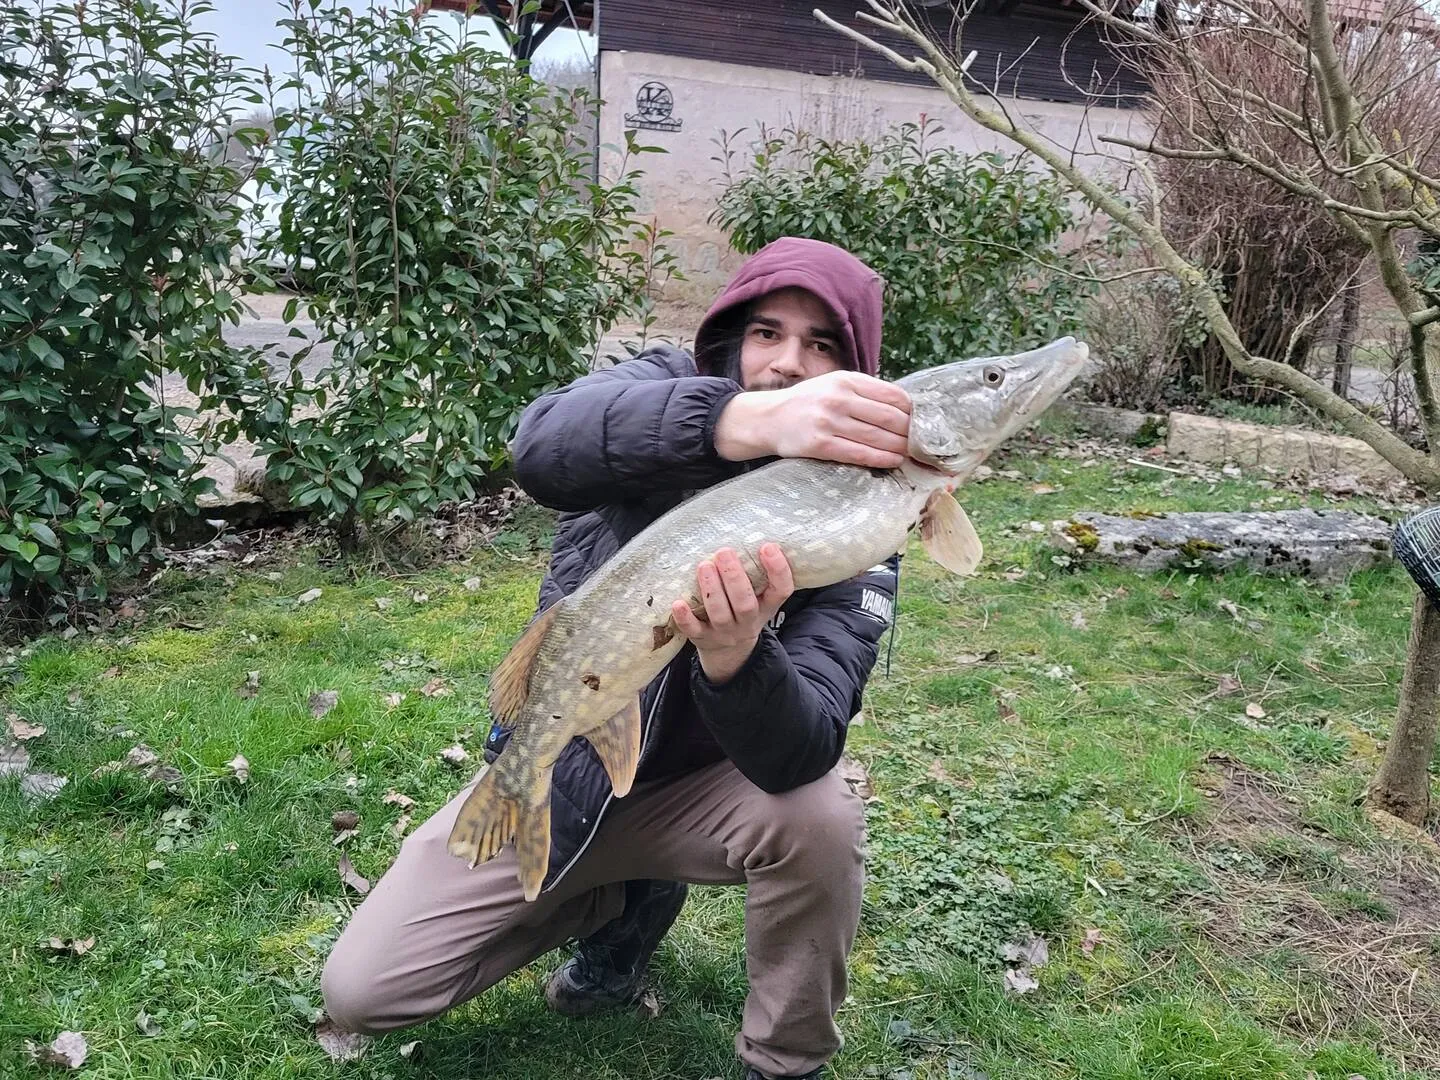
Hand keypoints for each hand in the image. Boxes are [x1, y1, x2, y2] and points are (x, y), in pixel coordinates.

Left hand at [672, 544, 793, 683]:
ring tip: (704, 566)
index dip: (778, 570)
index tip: (768, 546)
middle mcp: (748, 621)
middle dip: (735, 578)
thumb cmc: (742, 609)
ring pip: (720, 614)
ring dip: (712, 590)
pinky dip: (685, 618)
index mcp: (766, 606)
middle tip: (724, 552)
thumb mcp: (758, 595)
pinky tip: (678, 603)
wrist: (729, 651)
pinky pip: (693, 630)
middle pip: (745, 604)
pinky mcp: (702, 638)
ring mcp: (725, 632)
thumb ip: (756, 572)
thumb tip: (747, 528)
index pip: (781, 590)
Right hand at [713, 370, 911, 468]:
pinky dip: (881, 459)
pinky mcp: (820, 445)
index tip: (922, 423)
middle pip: (890, 418)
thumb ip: (865, 393)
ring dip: (900, 449)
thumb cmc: (808, 403)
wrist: (768, 419)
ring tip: (910, 455)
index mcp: (847, 380)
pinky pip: (859, 454)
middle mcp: (838, 397)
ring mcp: (829, 421)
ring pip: (878, 438)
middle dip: (910, 434)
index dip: (913, 412)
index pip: (893, 395)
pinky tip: (892, 461)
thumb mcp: (834, 385)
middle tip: (922, 445)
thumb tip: (905, 409)